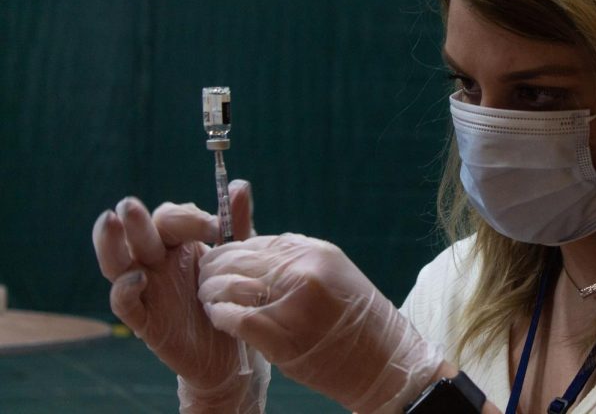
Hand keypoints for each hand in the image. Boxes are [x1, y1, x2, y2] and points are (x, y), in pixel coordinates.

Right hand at [92, 180, 267, 410]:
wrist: (232, 351)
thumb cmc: (230, 297)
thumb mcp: (238, 259)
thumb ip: (237, 224)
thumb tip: (239, 184)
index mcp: (178, 243)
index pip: (170, 218)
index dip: (188, 218)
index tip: (216, 228)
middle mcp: (156, 261)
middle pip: (138, 233)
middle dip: (136, 219)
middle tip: (129, 205)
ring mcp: (146, 288)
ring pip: (116, 262)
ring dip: (111, 242)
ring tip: (110, 221)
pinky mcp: (144, 320)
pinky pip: (124, 302)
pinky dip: (125, 289)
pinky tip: (137, 278)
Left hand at [197, 233, 443, 413]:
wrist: (384, 363)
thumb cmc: (360, 321)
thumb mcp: (336, 274)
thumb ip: (299, 260)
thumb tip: (261, 248)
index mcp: (317, 253)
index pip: (260, 241)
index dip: (234, 248)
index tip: (222, 258)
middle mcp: (305, 272)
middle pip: (241, 258)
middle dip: (215, 265)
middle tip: (204, 275)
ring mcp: (293, 304)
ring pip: (232, 285)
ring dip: (212, 290)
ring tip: (207, 297)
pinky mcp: (282, 337)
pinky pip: (236, 318)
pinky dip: (220, 316)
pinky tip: (217, 317)